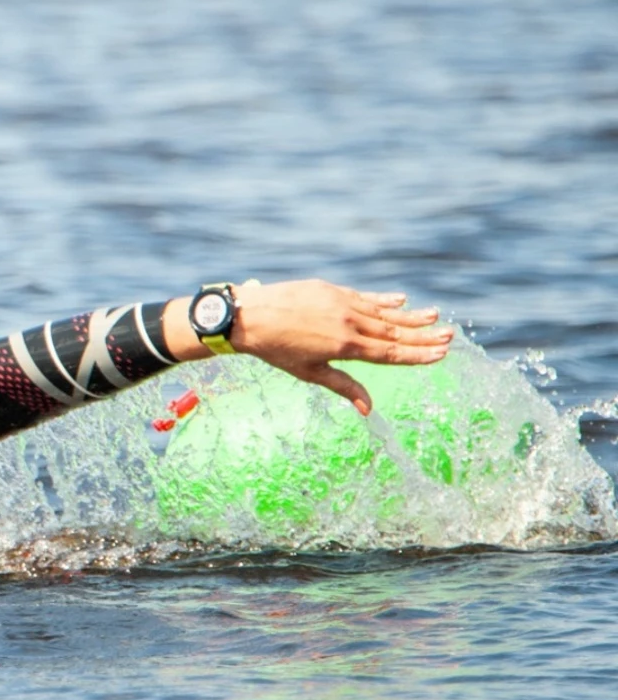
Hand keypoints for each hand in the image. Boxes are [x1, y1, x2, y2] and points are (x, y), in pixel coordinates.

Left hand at [166, 279, 454, 414]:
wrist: (249, 316)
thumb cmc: (276, 350)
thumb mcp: (309, 373)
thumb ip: (344, 386)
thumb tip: (368, 410)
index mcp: (345, 347)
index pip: (390, 353)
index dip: (417, 355)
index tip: (441, 354)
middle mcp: (349, 323)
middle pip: (394, 332)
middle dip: (423, 336)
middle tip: (450, 336)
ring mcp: (341, 303)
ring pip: (383, 312)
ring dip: (410, 316)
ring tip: (435, 317)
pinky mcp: (331, 289)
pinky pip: (364, 296)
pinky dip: (384, 299)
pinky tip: (401, 300)